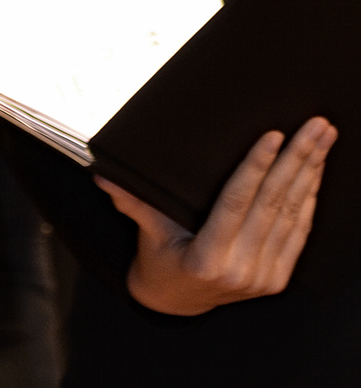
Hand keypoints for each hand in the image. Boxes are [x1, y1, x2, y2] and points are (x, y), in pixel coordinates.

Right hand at [96, 117, 336, 315]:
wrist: (178, 302)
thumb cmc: (162, 261)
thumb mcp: (147, 232)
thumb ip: (132, 201)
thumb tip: (105, 176)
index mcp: (209, 259)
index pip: (238, 202)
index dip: (257, 166)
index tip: (274, 136)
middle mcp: (241, 270)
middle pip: (274, 203)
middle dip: (299, 160)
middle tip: (315, 127)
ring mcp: (263, 276)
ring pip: (293, 215)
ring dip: (312, 173)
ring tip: (323, 139)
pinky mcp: (277, 278)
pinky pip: (299, 233)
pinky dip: (310, 199)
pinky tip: (316, 172)